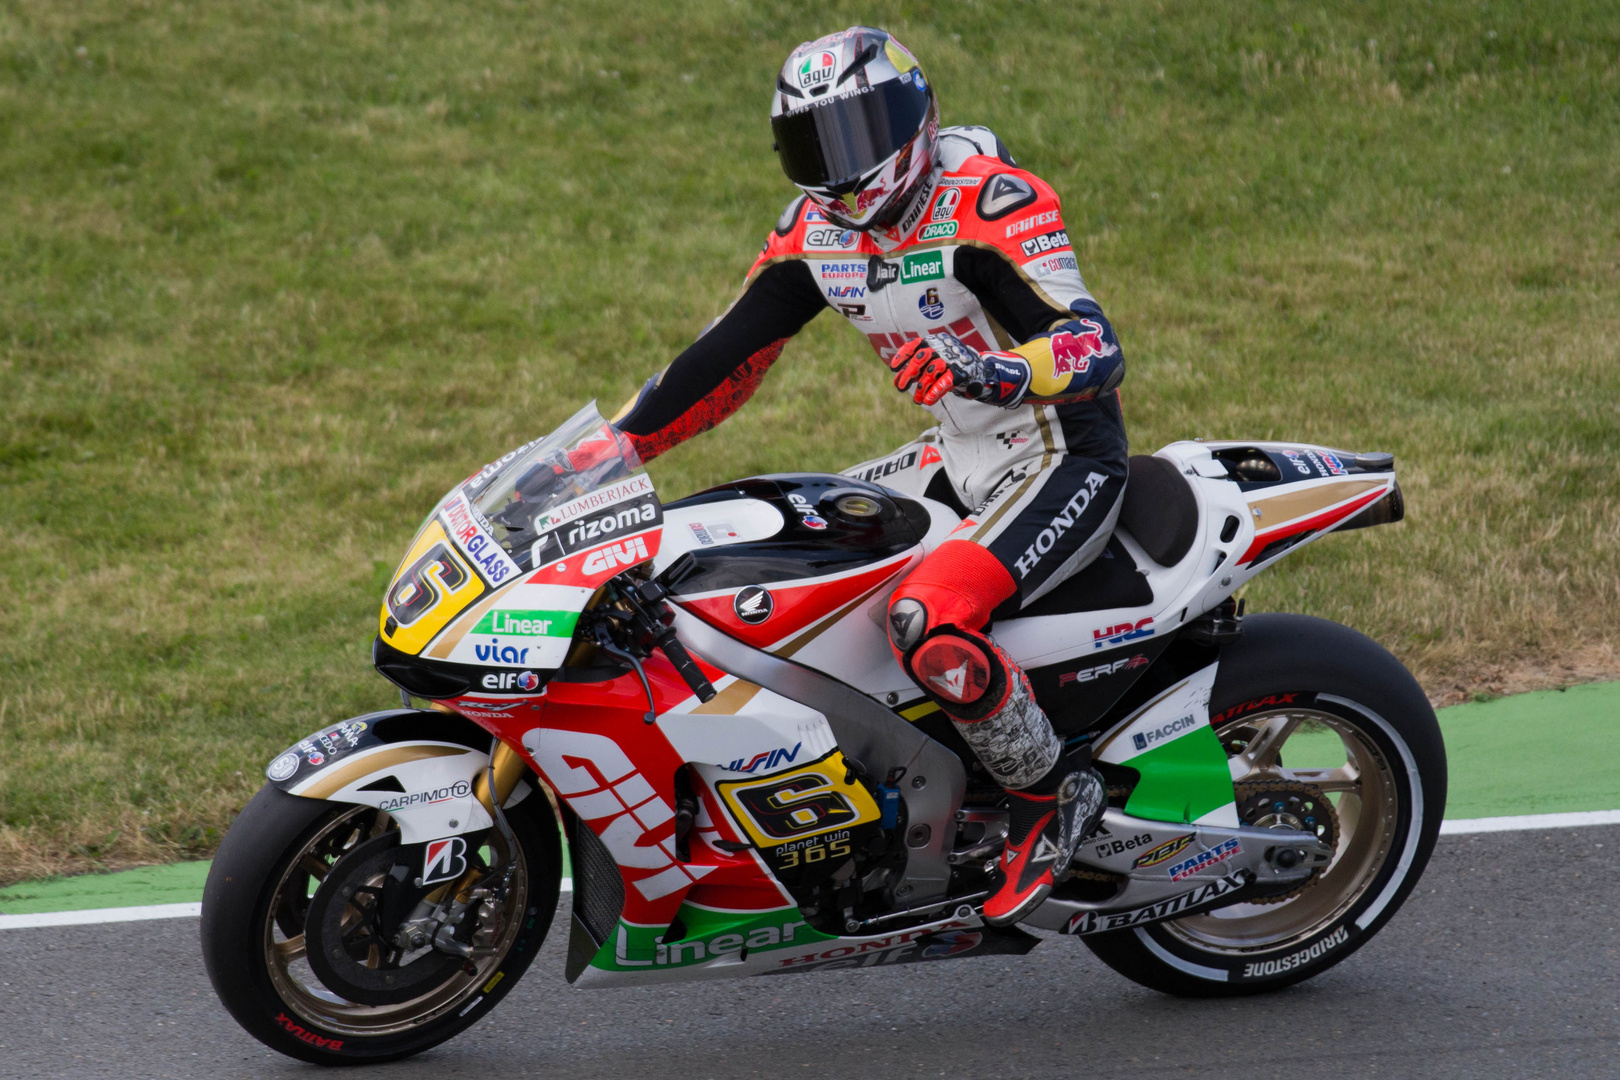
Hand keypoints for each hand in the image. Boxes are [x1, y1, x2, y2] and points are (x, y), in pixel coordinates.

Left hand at [889, 332, 1029, 407]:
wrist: (979, 371)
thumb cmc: (950, 367)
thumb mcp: (935, 361)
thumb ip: (919, 367)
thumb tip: (899, 378)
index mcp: (935, 341)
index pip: (914, 345)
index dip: (902, 356)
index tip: (893, 368)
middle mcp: (943, 347)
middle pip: (921, 358)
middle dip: (909, 373)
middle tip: (900, 388)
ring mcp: (953, 359)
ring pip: (931, 372)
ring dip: (921, 387)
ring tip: (916, 400)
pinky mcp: (961, 373)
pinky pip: (944, 382)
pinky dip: (934, 392)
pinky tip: (927, 401)